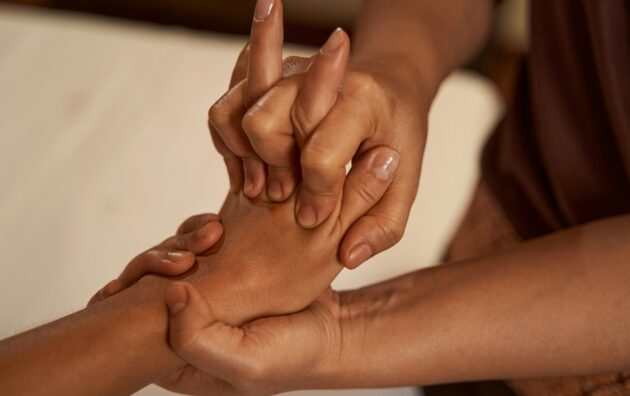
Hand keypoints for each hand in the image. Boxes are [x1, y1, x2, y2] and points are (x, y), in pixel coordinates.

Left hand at [89, 213, 342, 395]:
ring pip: (166, 260)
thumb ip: (200, 340)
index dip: (137, 294)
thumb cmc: (295, 353)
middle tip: (194, 252)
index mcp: (180, 361)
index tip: (177, 271)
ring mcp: (202, 298)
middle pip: (142, 286)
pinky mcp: (219, 273)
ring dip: (182, 240)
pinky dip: (199, 231)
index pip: (130, 330)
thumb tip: (171, 294)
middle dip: (160, 259)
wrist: (336, 329)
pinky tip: (218, 228)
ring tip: (213, 233)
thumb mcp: (248, 362)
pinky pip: (192, 246)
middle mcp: (184, 328)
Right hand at [210, 0, 425, 268]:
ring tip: (266, 183)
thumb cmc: (394, 138)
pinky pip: (223, 111)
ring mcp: (285, 72)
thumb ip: (383, 226)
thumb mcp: (405, 185)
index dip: (316, 196)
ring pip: (235, 112)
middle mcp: (316, 75)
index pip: (321, 155)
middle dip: (273, 170)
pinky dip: (228, 144)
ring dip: (245, 157)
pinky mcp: (263, 78)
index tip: (314, 216)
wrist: (385, 87)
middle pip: (264, 124)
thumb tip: (347, 256)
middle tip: (288, 193)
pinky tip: (253, 167)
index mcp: (362, 101)